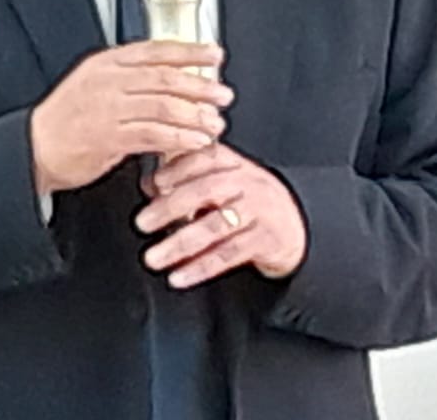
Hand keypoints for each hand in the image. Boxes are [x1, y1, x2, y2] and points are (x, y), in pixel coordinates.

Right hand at [30, 42, 230, 194]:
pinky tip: (194, 141)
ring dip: (194, 114)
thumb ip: (128, 77)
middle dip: (199, 85)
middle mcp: (109, 81)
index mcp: (107, 63)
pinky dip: (178, 138)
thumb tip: (170, 75)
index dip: (189, 51)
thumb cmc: (65, 119)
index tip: (213, 54)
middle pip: (165, 77)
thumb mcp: (93, 83)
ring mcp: (108, 109)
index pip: (156, 50)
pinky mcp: (109, 137)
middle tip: (223, 93)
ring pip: (163, 105)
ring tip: (215, 122)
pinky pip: (153, 134)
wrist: (34, 147)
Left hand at [134, 143, 306, 287]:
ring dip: (179, 244)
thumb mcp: (221, 183)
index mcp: (233, 164)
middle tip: (142, 223)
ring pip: (215, 226)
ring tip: (153, 258)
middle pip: (206, 190)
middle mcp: (247, 183)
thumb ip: (186, 180)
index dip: (176, 169)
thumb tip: (147, 184)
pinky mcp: (266, 240)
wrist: (294, 226)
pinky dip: (200, 268)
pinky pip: (228, 255)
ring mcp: (259, 211)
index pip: (203, 158)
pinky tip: (178, 277)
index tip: (153, 184)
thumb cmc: (247, 202)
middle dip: (170, 206)